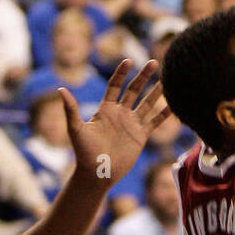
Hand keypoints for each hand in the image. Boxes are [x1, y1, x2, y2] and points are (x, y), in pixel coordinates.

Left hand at [58, 59, 169, 188]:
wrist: (97, 174)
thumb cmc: (83, 153)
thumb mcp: (76, 129)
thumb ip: (71, 109)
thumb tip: (60, 89)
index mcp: (105, 109)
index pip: (115, 85)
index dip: (121, 73)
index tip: (128, 60)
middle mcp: (120, 113)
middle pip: (135, 90)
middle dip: (144, 76)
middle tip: (155, 62)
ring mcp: (131, 124)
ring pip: (147, 103)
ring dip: (156, 92)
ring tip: (167, 79)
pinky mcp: (140, 136)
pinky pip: (154, 122)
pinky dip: (164, 114)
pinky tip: (173, 105)